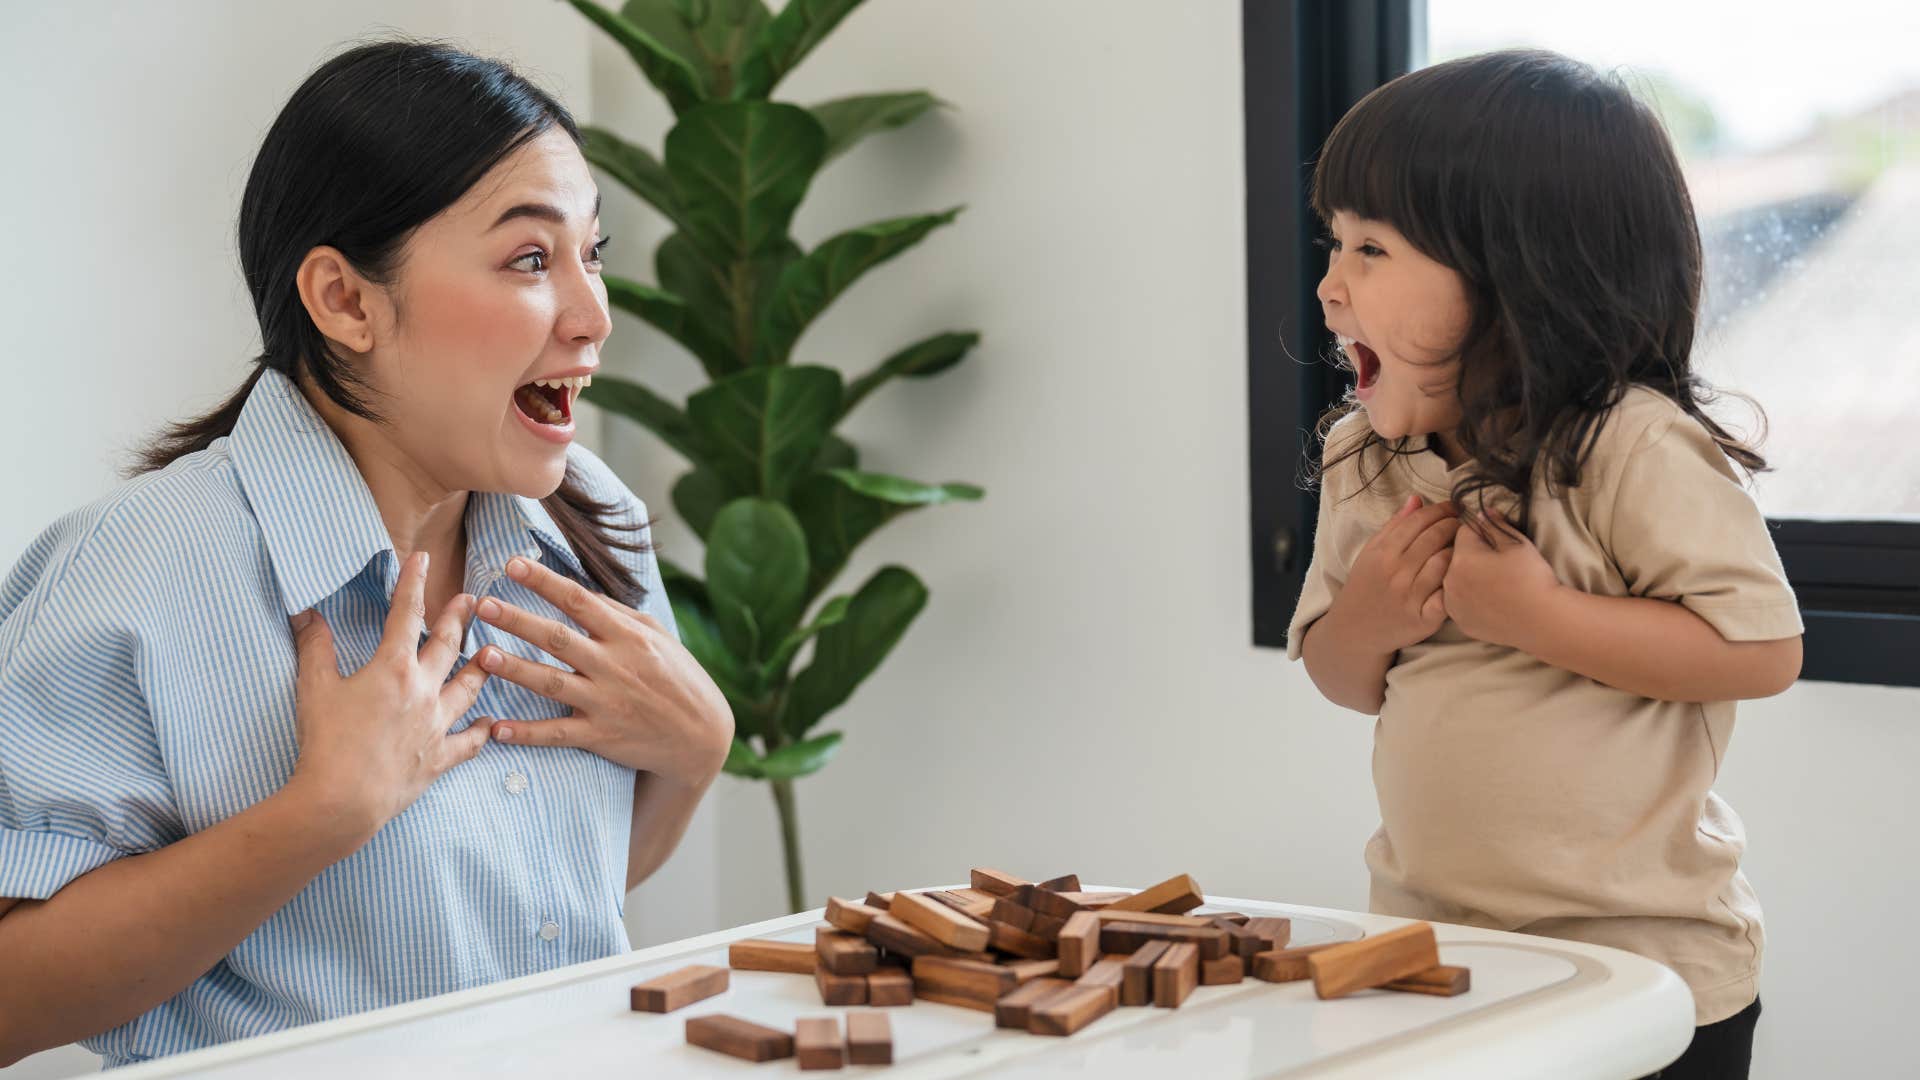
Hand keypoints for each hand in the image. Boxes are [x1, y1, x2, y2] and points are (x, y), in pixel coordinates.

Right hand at [286, 551, 493, 842]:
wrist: (342, 800)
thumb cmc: (326, 743)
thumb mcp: (314, 689)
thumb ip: (314, 646)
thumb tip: (305, 612)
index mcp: (393, 668)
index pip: (405, 615)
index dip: (413, 584)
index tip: (423, 559)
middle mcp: (424, 691)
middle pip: (448, 646)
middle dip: (459, 619)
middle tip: (471, 600)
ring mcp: (436, 725)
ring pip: (468, 688)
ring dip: (480, 668)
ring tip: (490, 652)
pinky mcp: (439, 758)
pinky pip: (469, 742)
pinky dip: (481, 732)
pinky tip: (489, 724)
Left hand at [470, 556, 732, 787]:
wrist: (702, 736)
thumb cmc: (679, 678)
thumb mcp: (658, 636)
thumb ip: (619, 614)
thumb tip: (580, 591)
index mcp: (628, 636)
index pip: (579, 600)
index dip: (544, 581)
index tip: (512, 564)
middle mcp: (614, 665)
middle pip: (558, 638)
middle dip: (517, 620)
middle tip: (483, 605)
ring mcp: (606, 702)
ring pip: (551, 683)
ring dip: (514, 669)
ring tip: (482, 656)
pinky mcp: (601, 735)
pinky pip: (557, 734)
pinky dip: (526, 733)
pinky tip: (495, 729)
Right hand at [1329, 493, 1460, 653]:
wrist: (1355, 630)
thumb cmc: (1366, 586)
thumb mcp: (1371, 552)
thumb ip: (1394, 526)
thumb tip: (1417, 498)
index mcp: (1382, 553)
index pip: (1418, 521)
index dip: (1440, 509)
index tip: (1453, 506)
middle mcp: (1396, 573)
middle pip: (1435, 537)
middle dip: (1454, 524)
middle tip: (1464, 522)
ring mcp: (1410, 597)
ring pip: (1445, 562)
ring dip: (1459, 550)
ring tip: (1465, 545)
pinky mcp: (1424, 618)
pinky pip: (1448, 594)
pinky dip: (1456, 582)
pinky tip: (1461, 574)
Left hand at [1442, 512, 1561, 648]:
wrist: (1544, 620)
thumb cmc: (1532, 578)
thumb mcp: (1517, 543)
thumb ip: (1494, 525)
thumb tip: (1482, 512)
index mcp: (1461, 558)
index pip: (1463, 532)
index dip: (1482, 532)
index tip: (1497, 541)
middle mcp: (1449, 582)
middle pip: (1455, 557)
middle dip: (1472, 555)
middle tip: (1498, 564)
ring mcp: (1453, 605)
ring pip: (1455, 580)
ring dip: (1467, 577)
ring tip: (1494, 583)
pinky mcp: (1461, 622)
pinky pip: (1459, 603)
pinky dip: (1470, 600)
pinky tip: (1490, 601)